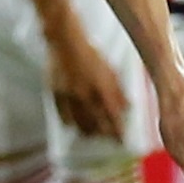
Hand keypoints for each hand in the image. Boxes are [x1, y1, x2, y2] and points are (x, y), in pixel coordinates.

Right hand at [47, 26, 128, 140]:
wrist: (66, 42)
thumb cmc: (90, 53)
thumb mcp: (110, 69)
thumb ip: (118, 90)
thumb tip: (127, 107)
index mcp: (101, 88)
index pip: (112, 117)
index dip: (117, 131)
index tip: (121, 140)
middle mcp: (85, 95)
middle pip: (96, 125)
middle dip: (104, 134)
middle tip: (108, 138)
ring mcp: (69, 97)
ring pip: (80, 124)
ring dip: (89, 132)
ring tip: (94, 134)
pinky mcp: (56, 96)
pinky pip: (64, 118)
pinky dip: (72, 124)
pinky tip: (76, 125)